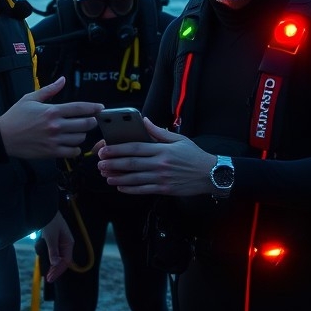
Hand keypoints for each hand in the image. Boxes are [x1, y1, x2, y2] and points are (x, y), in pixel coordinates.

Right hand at [0, 77, 101, 159]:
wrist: (3, 136)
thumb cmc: (16, 116)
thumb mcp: (30, 98)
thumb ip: (49, 90)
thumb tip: (63, 80)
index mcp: (52, 110)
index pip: (79, 108)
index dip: (93, 108)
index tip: (101, 108)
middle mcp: (55, 125)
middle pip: (85, 124)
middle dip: (91, 121)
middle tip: (91, 120)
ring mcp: (54, 140)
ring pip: (80, 138)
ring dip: (82, 135)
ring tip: (78, 132)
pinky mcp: (51, 152)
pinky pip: (72, 152)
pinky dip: (75, 149)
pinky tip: (71, 144)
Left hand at [40, 211, 74, 282]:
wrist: (45, 210)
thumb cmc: (50, 222)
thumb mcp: (50, 237)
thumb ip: (53, 250)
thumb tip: (55, 263)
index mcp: (68, 243)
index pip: (66, 261)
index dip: (58, 270)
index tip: (50, 278)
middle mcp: (65, 244)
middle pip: (62, 261)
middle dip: (55, 270)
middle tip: (48, 278)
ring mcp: (59, 242)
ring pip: (57, 258)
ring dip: (52, 264)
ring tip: (47, 272)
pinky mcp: (53, 240)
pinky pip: (52, 252)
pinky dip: (48, 257)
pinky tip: (45, 261)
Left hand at [97, 119, 215, 195]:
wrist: (211, 174)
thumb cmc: (194, 155)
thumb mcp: (179, 139)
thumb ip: (159, 132)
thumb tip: (145, 121)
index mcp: (162, 150)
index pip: (135, 148)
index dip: (117, 149)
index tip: (104, 149)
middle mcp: (160, 164)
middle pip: (131, 164)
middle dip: (113, 163)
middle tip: (100, 163)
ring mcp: (161, 178)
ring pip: (134, 179)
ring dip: (118, 178)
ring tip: (106, 176)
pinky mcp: (164, 189)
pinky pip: (143, 190)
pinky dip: (130, 189)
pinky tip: (120, 187)